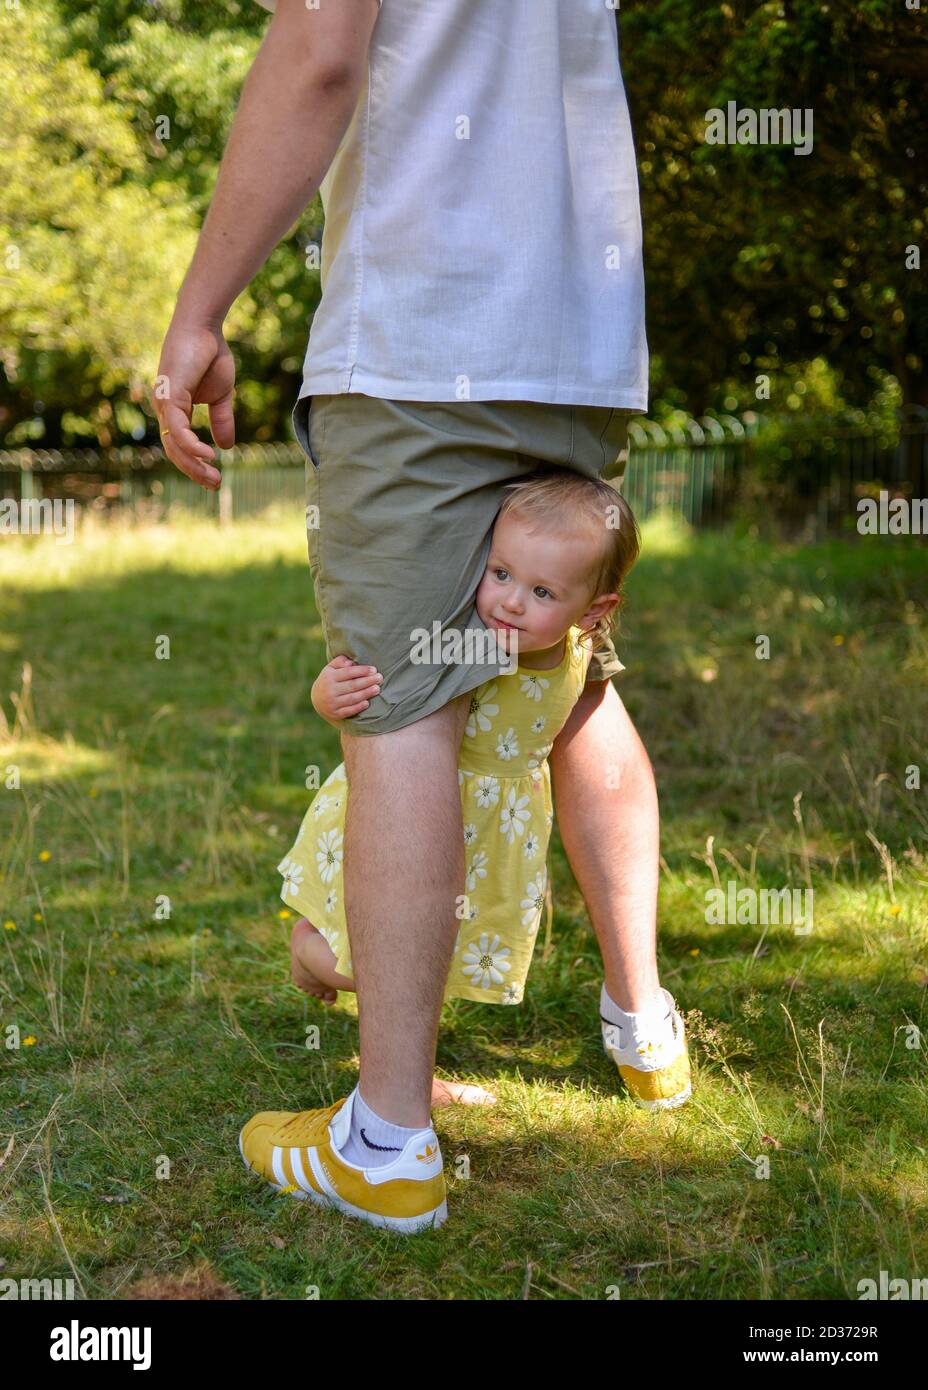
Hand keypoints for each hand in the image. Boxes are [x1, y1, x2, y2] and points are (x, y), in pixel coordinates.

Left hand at [153, 318, 235, 490]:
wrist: (205, 327)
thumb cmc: (211, 355)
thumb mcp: (222, 396)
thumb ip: (221, 421)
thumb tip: (226, 448)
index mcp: (175, 410)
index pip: (181, 446)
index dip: (196, 465)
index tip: (215, 480)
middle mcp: (165, 409)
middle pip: (175, 451)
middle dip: (195, 471)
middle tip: (215, 486)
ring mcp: (164, 403)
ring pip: (174, 444)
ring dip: (193, 464)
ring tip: (213, 477)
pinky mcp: (169, 394)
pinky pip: (177, 428)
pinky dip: (191, 445)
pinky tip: (207, 456)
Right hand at [312, 655, 383, 720]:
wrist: (317, 700)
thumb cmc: (329, 680)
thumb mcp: (330, 669)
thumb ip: (339, 661)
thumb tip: (351, 662)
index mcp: (329, 677)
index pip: (348, 673)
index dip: (362, 671)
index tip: (374, 669)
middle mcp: (329, 690)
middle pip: (352, 685)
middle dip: (367, 681)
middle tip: (380, 678)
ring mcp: (332, 703)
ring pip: (352, 698)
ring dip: (366, 693)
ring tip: (377, 689)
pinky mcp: (335, 714)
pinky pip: (348, 711)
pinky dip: (358, 707)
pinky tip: (367, 703)